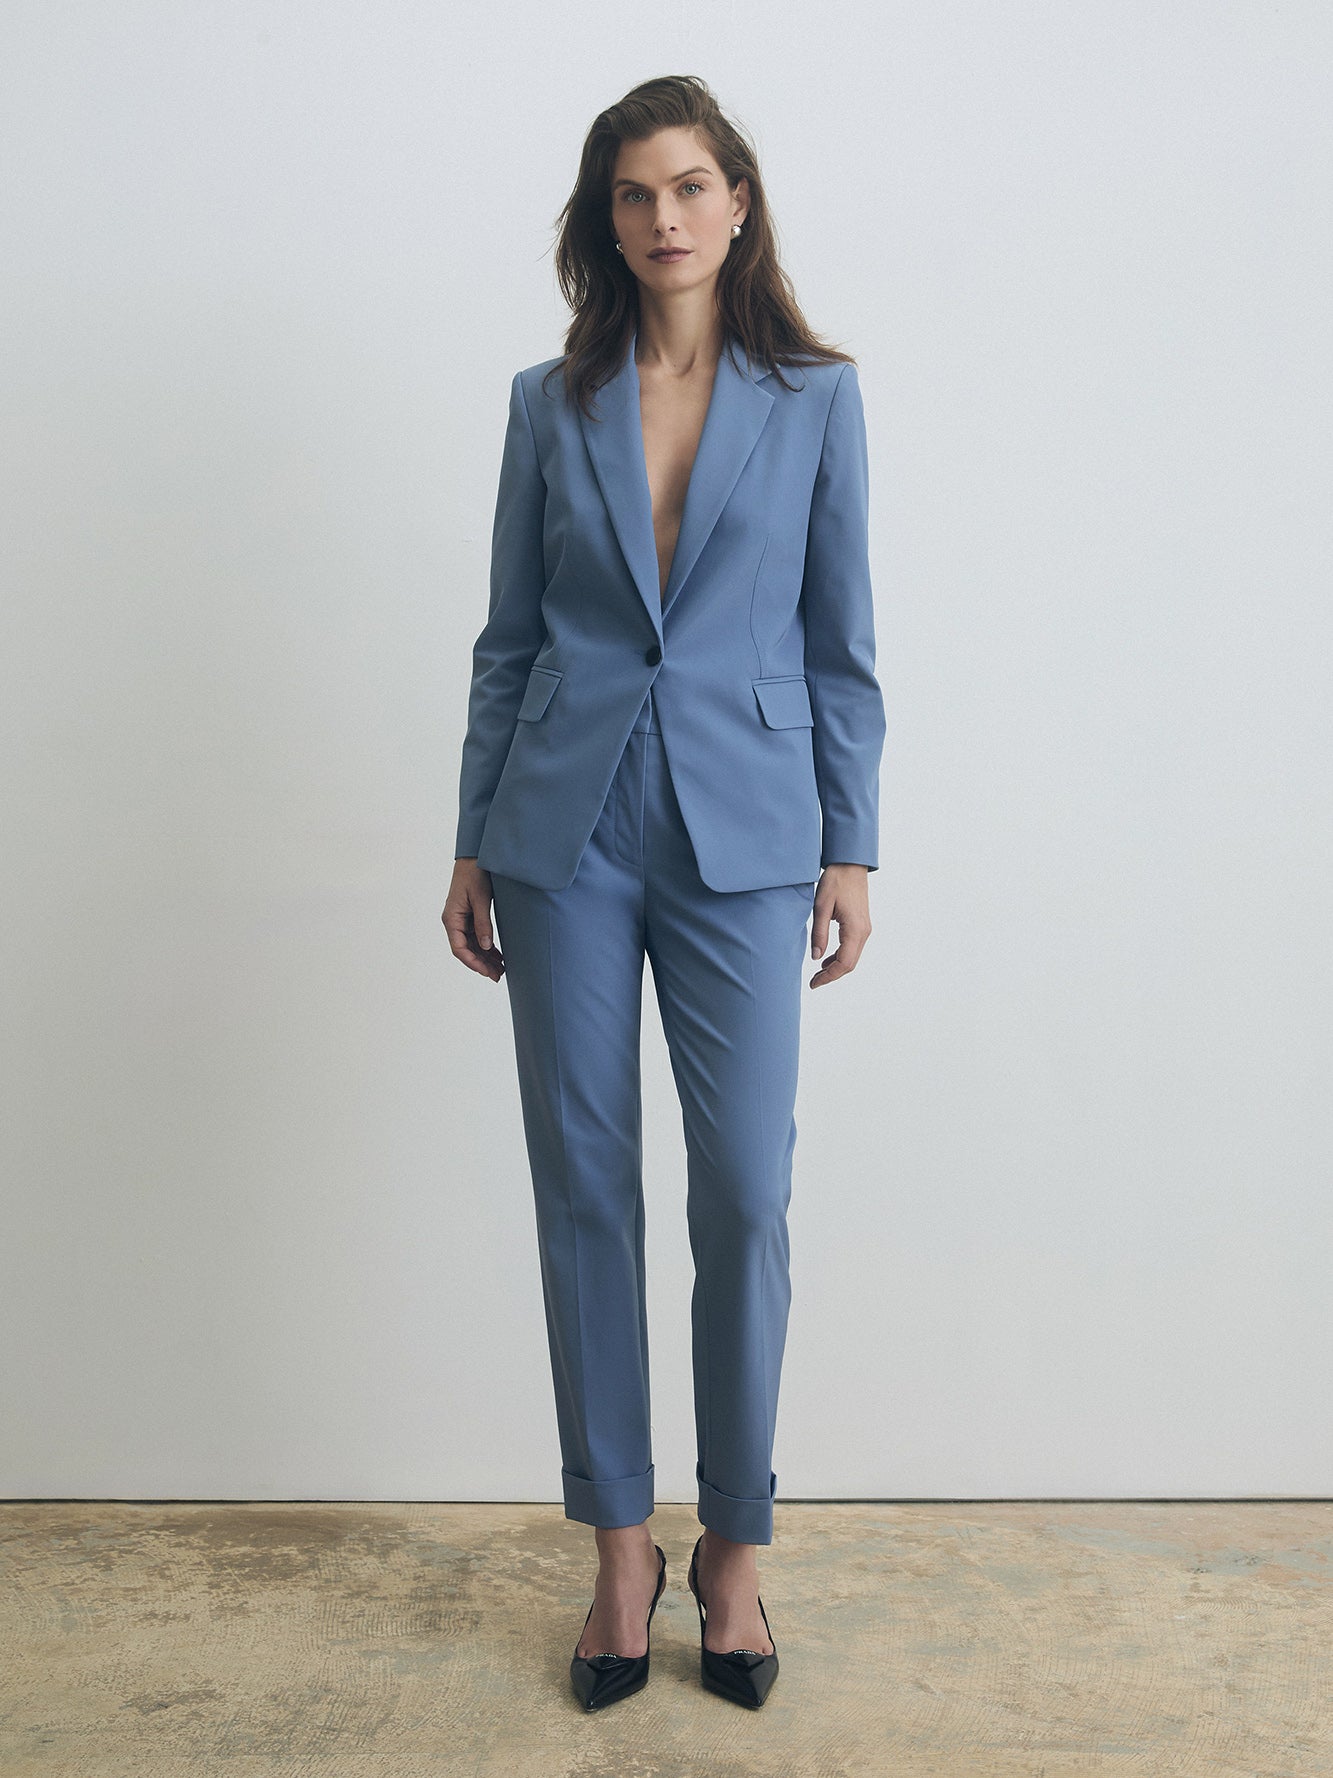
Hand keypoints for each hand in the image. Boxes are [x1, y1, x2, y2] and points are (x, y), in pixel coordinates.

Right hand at [442, 859, 504, 981]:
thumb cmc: (474, 875)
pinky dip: (487, 947)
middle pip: (466, 950)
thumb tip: (485, 946)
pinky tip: (498, 956)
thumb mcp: (481, 899)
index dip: (472, 962)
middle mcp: (454, 922)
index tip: (487, 972)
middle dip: (481, 964)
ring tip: (501, 970)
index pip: (459, 948)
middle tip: (498, 976)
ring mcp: (462, 920)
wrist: (474, 858)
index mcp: (451, 918)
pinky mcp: (470, 917)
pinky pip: (477, 937)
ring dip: (485, 958)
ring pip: (472, 946)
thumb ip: (482, 923)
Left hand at [809, 863, 871, 987]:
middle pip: (850, 964)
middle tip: (814, 982)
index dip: (829, 977)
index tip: (814, 983)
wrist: (850, 865)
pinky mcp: (861, 925)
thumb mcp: (821, 908)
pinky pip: (853, 948)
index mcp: (854, 930)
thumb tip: (816, 958)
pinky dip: (841, 957)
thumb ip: (819, 934)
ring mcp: (864, 929)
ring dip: (836, 968)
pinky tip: (827, 958)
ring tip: (818, 972)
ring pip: (852, 957)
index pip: (844, 963)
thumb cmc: (835, 882)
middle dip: (832, 976)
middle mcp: (863, 932)